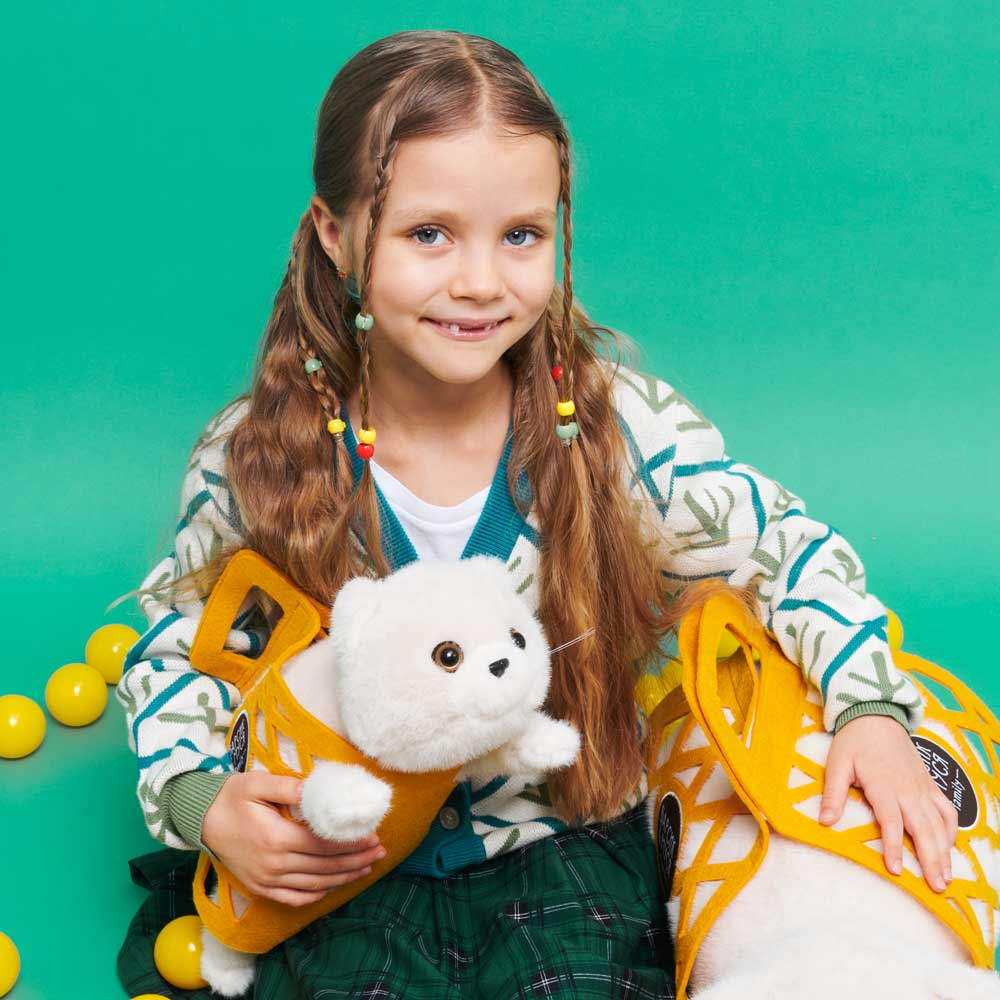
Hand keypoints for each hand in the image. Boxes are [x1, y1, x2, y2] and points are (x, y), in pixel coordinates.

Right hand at [201, 771, 386, 906]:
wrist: (200, 820)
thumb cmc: (232, 797)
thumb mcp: (258, 783)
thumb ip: (290, 787)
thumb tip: (317, 791)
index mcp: (276, 838)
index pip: (324, 845)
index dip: (351, 843)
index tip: (373, 836)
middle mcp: (274, 865)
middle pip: (324, 867)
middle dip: (356, 860)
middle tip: (380, 851)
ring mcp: (267, 881)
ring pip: (315, 885)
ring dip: (344, 878)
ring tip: (367, 867)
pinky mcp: (261, 888)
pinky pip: (295, 898)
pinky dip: (318, 894)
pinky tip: (334, 885)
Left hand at [818, 714, 957, 892]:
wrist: (876, 715)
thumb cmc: (854, 742)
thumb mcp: (837, 764)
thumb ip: (833, 794)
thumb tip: (824, 822)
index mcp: (884, 785)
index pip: (892, 822)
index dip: (894, 847)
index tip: (895, 871)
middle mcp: (908, 789)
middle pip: (923, 829)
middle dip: (931, 859)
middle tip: (937, 887)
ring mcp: (922, 787)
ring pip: (939, 823)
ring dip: (945, 851)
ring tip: (946, 877)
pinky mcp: (929, 783)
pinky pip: (946, 809)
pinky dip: (951, 829)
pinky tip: (950, 847)